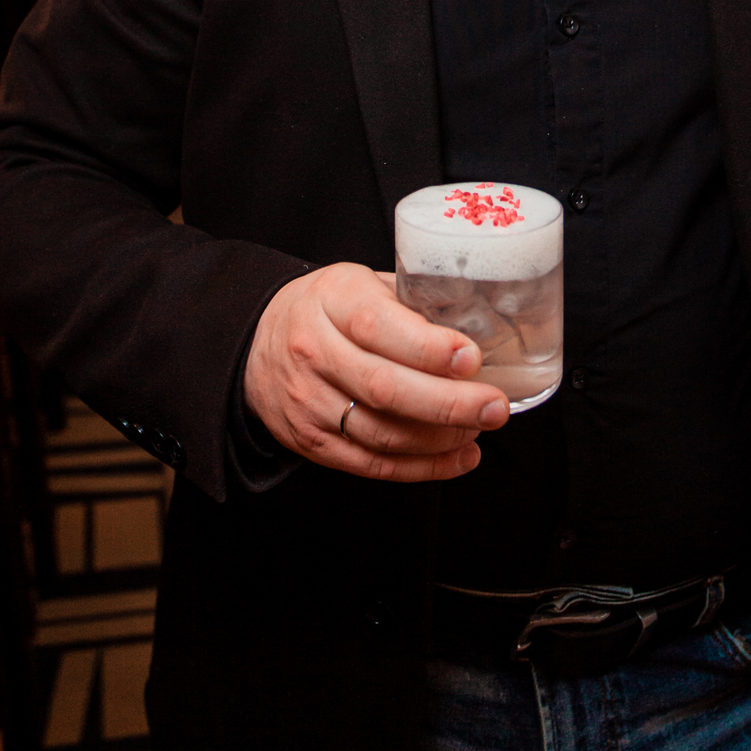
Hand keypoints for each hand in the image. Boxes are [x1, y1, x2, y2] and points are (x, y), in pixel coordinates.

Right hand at [243, 262, 508, 481]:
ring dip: (440, 439)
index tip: (472, 358)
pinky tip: (458, 457)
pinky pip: (371, 464)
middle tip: (493, 407)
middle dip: (448, 403)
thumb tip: (478, 329)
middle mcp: (314, 351)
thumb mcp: (361, 282)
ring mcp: (309, 401)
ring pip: (381, 432)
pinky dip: (422, 467)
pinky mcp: (310, 441)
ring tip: (478, 429)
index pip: (378, 327)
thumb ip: (411, 302)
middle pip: (384, 387)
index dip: (428, 348)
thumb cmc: (327, 308)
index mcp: (332, 301)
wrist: (256, 341)